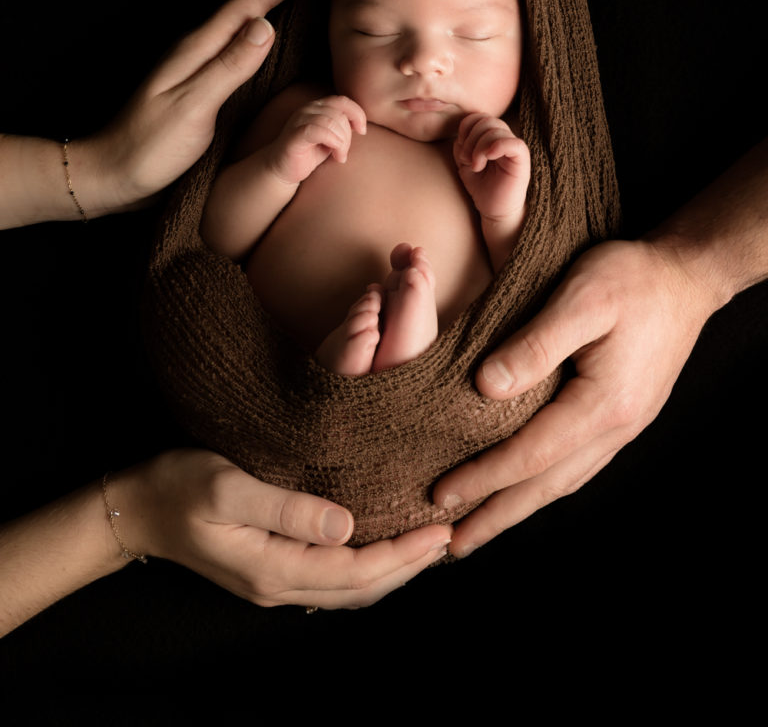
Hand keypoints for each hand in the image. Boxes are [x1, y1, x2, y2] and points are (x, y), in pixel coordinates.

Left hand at [79, 0, 307, 214]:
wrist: (114, 176)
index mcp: (197, 49)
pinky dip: (265, 41)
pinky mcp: (205, 91)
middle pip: (248, 10)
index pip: (247, 6)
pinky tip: (277, 44)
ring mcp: (201, 71)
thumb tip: (266, 24)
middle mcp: (200, 53)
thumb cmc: (150, 147)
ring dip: (275, 9)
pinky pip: (242, 55)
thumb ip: (229, 66)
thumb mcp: (193, 106)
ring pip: (246, 30)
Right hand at [124, 450, 450, 608]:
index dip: (403, 556)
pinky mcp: (269, 569)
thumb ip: (288, 508)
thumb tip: (346, 527)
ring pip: (348, 589)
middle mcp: (278, 585)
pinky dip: (365, 567)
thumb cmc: (179, 486)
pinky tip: (377, 547)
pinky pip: (330, 579)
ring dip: (391, 571)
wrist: (135, 508)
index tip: (441, 533)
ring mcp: (273, 582)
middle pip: (360, 589)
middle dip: (409, 567)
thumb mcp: (230, 487)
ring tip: (427, 547)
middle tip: (450, 540)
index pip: (356, 571)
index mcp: (273, 568)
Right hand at [267, 95, 366, 185]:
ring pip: (330, 121)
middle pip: (339, 114)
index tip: (362, 131)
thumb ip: (343, 127)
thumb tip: (361, 125)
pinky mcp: (294, 134)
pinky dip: (332, 141)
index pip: (342, 101)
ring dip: (341, 142)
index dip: (357, 114)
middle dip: (348, 136)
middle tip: (343, 153)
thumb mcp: (332, 138)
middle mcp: (308, 109)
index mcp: (318, 107)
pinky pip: (317, 130)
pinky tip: (334, 154)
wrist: (283, 169)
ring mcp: (299, 120)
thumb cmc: (309, 154)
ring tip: (339, 156)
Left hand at [433, 238, 718, 555]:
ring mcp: (623, 426)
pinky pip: (576, 464)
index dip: (483, 477)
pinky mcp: (622, 415)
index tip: (440, 496)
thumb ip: (536, 343)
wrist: (686, 274)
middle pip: (547, 485)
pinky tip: (525, 486)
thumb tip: (486, 387)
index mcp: (604, 405)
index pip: (530, 455)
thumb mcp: (582, 297)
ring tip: (480, 527)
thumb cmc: (632, 278)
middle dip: (497, 515)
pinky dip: (543, 483)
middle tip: (452, 546)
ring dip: (519, 507)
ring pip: (563, 480)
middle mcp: (617, 428)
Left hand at [453, 113, 529, 222]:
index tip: (461, 150)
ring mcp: (513, 148)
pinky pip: (514, 143)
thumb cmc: (482, 187)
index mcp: (491, 137)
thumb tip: (461, 135)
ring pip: (496, 129)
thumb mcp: (464, 163)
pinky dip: (498, 146)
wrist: (494, 210)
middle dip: (470, 139)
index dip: (465, 128)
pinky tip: (489, 158)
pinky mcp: (521, 160)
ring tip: (476, 166)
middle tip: (466, 160)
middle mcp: (504, 139)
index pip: (478, 116)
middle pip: (486, 120)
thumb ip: (462, 146)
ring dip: (479, 147)